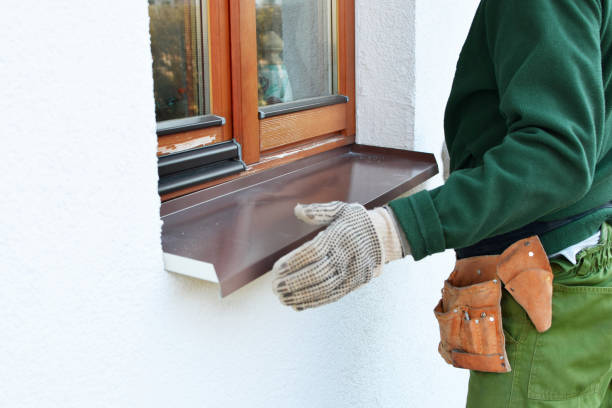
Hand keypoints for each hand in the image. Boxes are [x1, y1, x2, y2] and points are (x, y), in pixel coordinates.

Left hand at [272, 201, 403, 310]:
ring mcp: (352, 272)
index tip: (277, 269)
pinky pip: (333, 296)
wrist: (386, 236)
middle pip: (317, 273)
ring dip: (301, 296)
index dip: (295, 262)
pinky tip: (298, 304)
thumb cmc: (357, 221)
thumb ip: (318, 211)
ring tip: (282, 298)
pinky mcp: (355, 284)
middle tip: (275, 287)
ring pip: (324, 288)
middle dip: (294, 282)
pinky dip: (314, 302)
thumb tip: (297, 210)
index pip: (314, 252)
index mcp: (340, 236)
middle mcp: (347, 255)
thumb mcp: (341, 209)